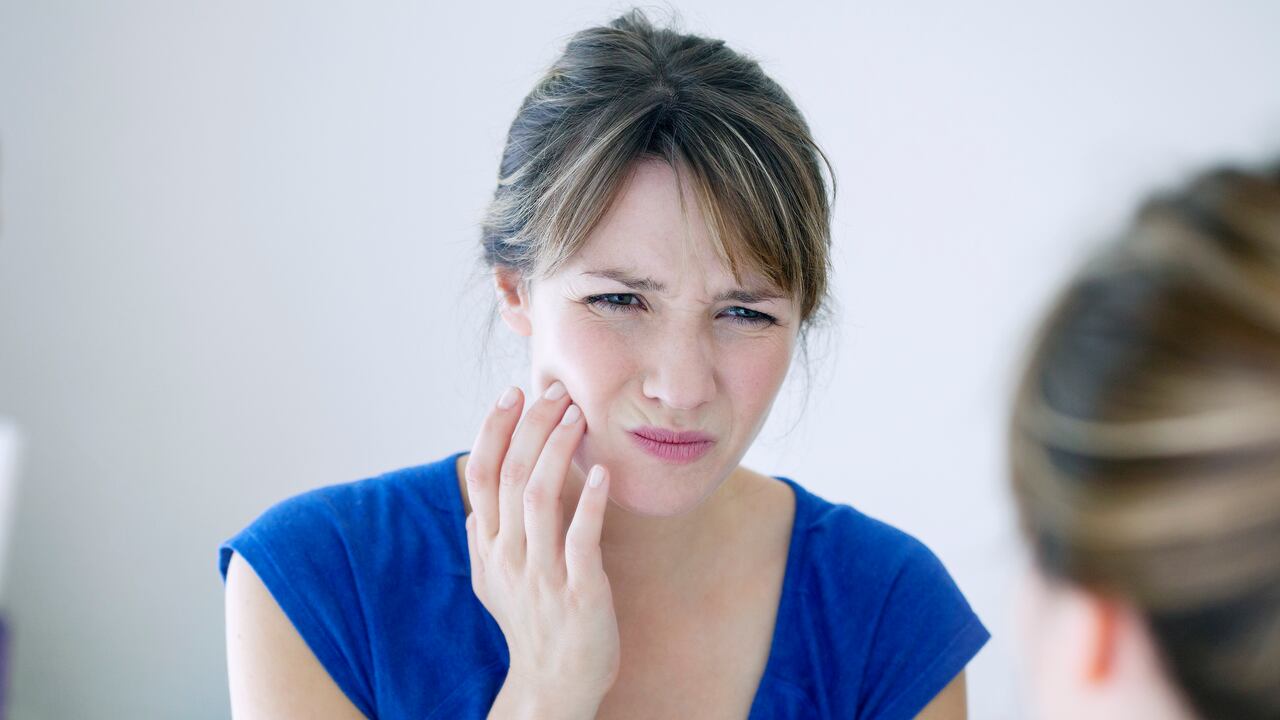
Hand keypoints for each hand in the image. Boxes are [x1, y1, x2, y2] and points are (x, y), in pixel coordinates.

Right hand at [464, 381, 619, 711]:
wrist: (554, 683)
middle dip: (531, 426)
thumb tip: (475, 503)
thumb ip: (484, 539)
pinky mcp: (578, 591)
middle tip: (554, 391)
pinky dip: (590, 502)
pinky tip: (602, 473)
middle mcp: (507, 555)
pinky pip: (580, 538)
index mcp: (488, 546)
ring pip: (539, 498)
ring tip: (577, 416)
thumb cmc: (531, 625)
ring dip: (558, 451)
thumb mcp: (493, 581)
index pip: (482, 474)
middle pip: (510, 475)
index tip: (513, 395)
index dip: (495, 430)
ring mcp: (541, 574)